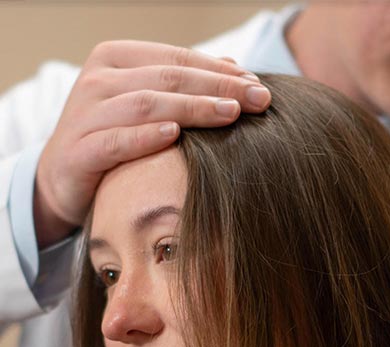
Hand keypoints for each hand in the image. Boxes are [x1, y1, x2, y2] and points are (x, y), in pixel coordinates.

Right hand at [34, 40, 271, 246]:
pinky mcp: (78, 150)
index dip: (220, 71)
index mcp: (117, 59)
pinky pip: (115, 141)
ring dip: (192, 109)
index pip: (178, 59)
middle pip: (168, 78)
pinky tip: (174, 135)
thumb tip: (233, 68)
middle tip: (259, 99)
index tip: (259, 86)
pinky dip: (144, 137)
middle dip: (218, 88)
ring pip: (146, 104)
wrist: (63, 177)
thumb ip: (182, 87)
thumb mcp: (147, 106)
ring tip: (230, 114)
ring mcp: (85, 113)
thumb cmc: (114, 138)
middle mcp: (99, 79)